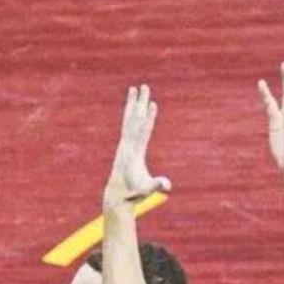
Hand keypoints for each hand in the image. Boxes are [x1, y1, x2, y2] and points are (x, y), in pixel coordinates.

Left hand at [104, 85, 171, 206]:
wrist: (117, 197)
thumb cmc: (133, 194)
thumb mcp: (146, 190)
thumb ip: (155, 186)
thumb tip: (166, 185)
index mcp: (134, 152)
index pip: (143, 131)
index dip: (149, 118)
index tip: (152, 104)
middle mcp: (127, 145)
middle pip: (135, 119)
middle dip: (140, 103)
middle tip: (144, 86)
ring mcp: (124, 145)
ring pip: (129, 120)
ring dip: (133, 104)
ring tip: (134, 89)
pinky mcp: (123, 147)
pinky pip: (128, 127)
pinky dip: (131, 115)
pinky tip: (133, 108)